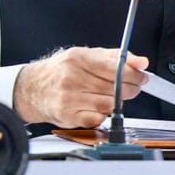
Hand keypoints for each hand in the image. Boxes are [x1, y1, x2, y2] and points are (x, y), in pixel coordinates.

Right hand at [12, 47, 147, 127]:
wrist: (32, 88)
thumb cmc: (61, 70)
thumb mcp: (87, 55)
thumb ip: (117, 57)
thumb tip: (141, 62)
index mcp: (78, 58)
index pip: (115, 68)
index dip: (134, 74)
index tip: (142, 77)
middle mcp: (71, 78)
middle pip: (115, 88)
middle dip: (130, 88)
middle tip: (132, 87)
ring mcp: (68, 99)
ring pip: (108, 105)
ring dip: (117, 102)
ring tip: (114, 96)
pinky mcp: (68, 116)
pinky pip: (97, 119)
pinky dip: (103, 115)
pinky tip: (98, 107)